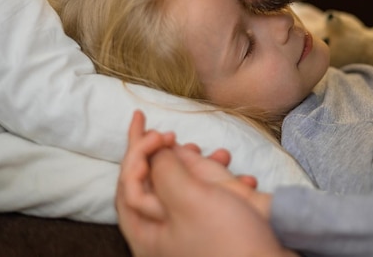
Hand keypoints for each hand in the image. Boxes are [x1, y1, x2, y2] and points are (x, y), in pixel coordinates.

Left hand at [115, 110, 292, 256]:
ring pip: (183, 186)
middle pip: (152, 183)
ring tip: (217, 155)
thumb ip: (165, 171)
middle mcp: (165, 231)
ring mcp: (191, 228)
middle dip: (161, 154)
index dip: (136, 152)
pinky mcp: (216, 225)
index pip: (128, 183)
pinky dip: (222, 179)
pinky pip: (210, 194)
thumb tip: (155, 150)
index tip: (152, 129)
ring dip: (197, 164)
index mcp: (148, 232)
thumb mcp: (190, 200)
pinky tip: (243, 178)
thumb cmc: (229, 242)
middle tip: (168, 133)